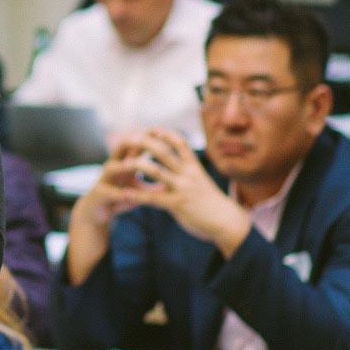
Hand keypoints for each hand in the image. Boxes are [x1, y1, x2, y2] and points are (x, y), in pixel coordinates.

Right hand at [73, 131, 155, 230]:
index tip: (161, 131)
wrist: (97, 212)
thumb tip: (178, 180)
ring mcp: (105, 179)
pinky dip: (117, 193)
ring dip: (123, 166)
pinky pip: (108, 192)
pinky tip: (125, 196)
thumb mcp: (140, 190)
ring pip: (112, 167)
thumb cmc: (121, 197)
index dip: (147, 137)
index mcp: (125, 163)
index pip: (136, 144)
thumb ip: (156, 184)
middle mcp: (114, 167)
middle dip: (133, 143)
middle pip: (120, 148)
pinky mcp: (98, 193)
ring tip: (133, 165)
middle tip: (146, 139)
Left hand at [126, 128, 251, 254]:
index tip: (152, 128)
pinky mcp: (176, 204)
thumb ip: (186, 171)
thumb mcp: (200, 181)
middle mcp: (187, 173)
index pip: (180, 143)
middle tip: (130, 140)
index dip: (165, 134)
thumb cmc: (211, 201)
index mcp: (194, 166)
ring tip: (123, 163)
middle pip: (163, 152)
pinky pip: (152, 198)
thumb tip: (175, 161)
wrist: (226, 221)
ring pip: (155, 170)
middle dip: (145, 144)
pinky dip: (136, 195)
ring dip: (137, 165)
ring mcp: (182, 188)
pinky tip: (124, 194)